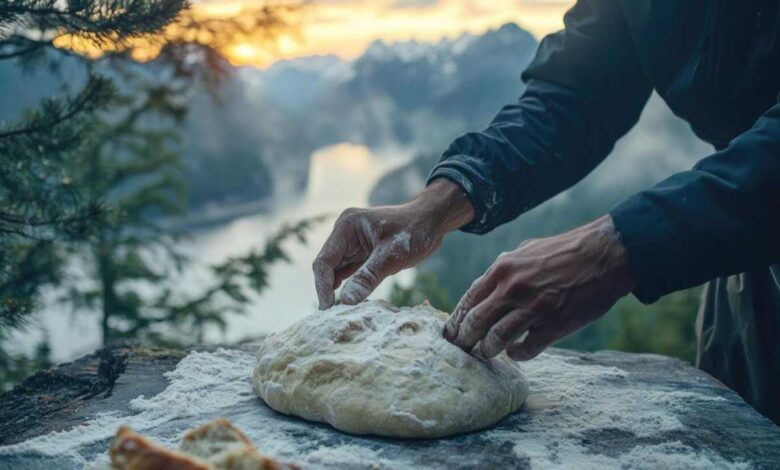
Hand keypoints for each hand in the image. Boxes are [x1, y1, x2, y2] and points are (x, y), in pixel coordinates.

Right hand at [313, 179, 473, 308]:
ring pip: (336, 272)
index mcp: (346, 226)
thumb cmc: (415, 231)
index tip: (328, 309)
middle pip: (326, 267)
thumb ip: (368, 277)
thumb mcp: (392, 255)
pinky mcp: (361, 253)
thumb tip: (346, 302)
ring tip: (338, 314)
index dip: (322, 286)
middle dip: (327, 290)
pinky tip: (351, 303)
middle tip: (331, 317)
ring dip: (336, 291)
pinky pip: (349, 273)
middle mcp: (344, 234)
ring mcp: (351, 243)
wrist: (432, 221)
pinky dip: (349, 287)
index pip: (324, 261)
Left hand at [443, 215, 633, 360]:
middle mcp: (512, 289)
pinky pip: (526, 349)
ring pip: (496, 339)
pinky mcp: (554, 325)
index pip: (468, 300)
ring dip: (487, 350)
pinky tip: (516, 353)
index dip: (456, 320)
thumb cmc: (564, 251)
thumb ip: (503, 270)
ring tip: (485, 353)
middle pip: (475, 322)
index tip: (451, 333)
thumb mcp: (525, 251)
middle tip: (462, 349)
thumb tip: (484, 288)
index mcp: (502, 269)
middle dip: (465, 339)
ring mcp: (533, 308)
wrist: (604, 255)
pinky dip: (517, 354)